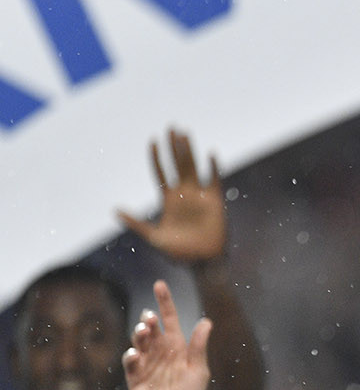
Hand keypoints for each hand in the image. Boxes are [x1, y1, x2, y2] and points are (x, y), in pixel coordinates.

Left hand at [118, 129, 226, 262]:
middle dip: (174, 147)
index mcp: (169, 200)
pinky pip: (214, 180)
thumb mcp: (153, 237)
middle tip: (171, 127)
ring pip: (193, 167)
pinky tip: (210, 154)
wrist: (202, 262)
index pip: (161, 173)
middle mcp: (184, 194)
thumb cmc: (178, 253)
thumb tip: (114, 210)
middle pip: (178, 164)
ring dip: (189, 151)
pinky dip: (213, 168)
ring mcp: (200, 196)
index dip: (157, 157)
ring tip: (184, 134)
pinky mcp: (215, 201)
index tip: (153, 141)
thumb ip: (136, 223)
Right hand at [122, 281, 211, 389]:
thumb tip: (206, 321)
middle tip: (149, 319)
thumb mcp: (198, 370)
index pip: (169, 319)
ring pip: (139, 341)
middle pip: (151, 329)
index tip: (159, 284)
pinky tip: (135, 353)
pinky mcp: (134, 376)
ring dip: (139, 334)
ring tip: (143, 331)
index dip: (164, 302)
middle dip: (148, 320)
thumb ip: (199, 347)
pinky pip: (130, 362)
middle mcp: (161, 351)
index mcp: (178, 346)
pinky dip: (131, 355)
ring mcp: (146, 363)